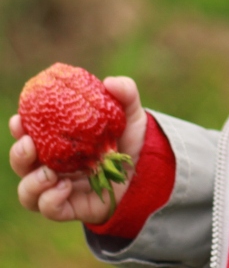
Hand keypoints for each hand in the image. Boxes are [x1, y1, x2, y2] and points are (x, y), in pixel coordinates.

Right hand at [9, 76, 147, 224]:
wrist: (146, 170)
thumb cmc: (130, 140)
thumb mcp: (130, 114)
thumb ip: (125, 94)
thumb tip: (109, 82)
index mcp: (60, 141)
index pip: (30, 134)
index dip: (20, 128)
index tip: (19, 119)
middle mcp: (54, 165)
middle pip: (22, 164)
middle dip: (18, 155)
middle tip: (28, 144)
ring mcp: (59, 188)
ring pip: (27, 191)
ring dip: (32, 182)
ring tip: (49, 173)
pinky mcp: (70, 207)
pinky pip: (48, 208)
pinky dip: (50, 199)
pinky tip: (65, 186)